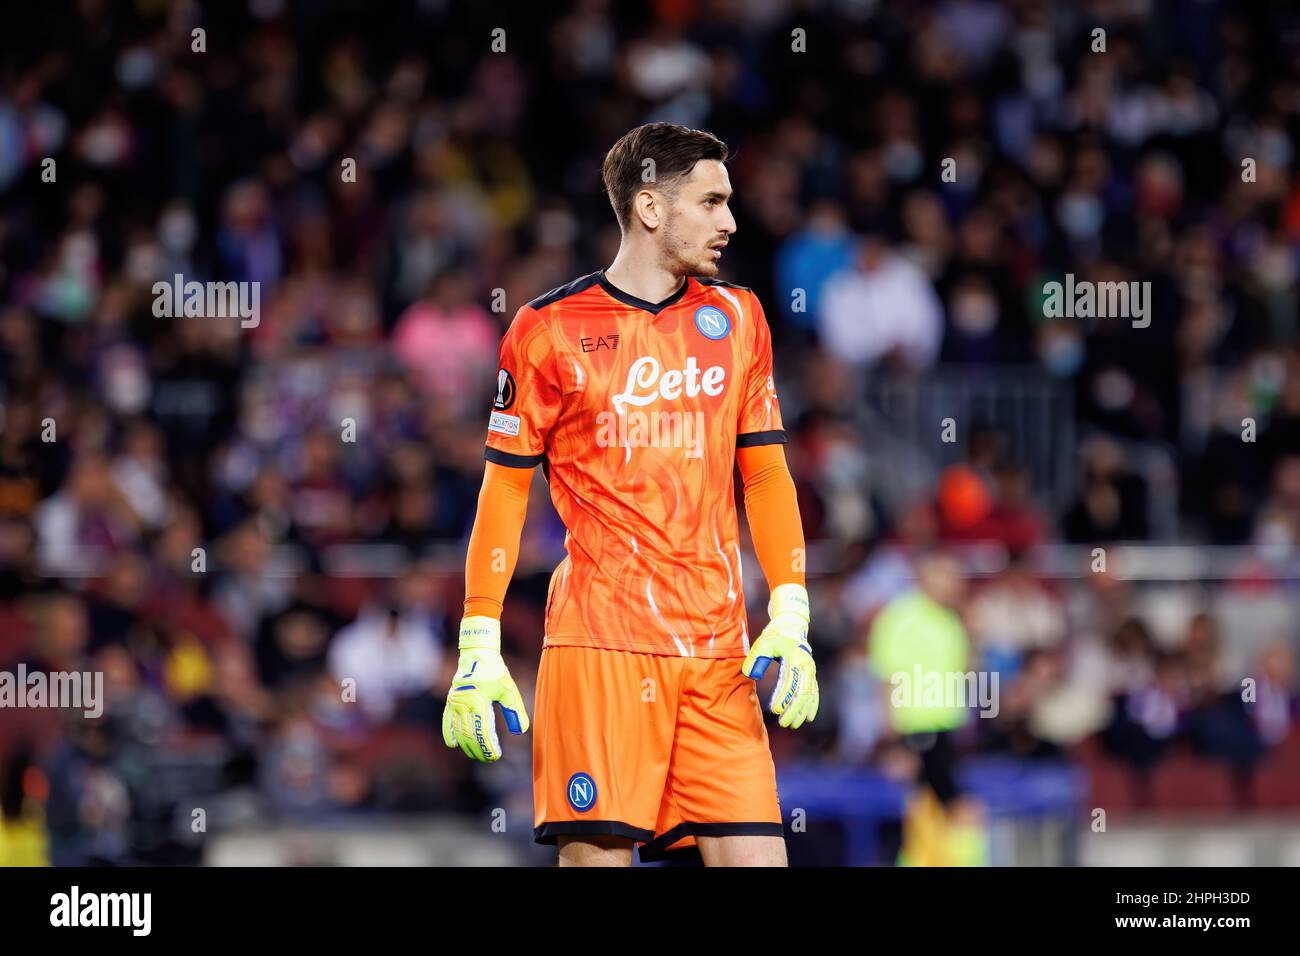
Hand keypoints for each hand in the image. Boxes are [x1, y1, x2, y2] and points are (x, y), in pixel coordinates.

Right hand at [441, 616, 529, 761]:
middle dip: (478, 750)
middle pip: (469, 736)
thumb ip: (515, 711)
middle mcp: (464, 705)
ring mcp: (455, 704)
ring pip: (458, 732)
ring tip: (476, 754)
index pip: (483, 733)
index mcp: (479, 703)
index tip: (495, 756)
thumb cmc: (495, 672)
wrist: (477, 655)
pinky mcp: (450, 701)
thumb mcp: (508, 690)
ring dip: (466, 746)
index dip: (488, 747)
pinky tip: (454, 744)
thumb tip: (521, 731)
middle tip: (488, 759)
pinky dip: (449, 734)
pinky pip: (446, 722)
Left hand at [741, 583, 818, 728]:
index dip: (784, 697)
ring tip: (792, 724)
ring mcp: (811, 670)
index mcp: (795, 658)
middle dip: (793, 709)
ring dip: (802, 711)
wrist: (791, 627)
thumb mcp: (763, 643)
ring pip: (809, 695)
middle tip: (783, 723)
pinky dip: (811, 706)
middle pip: (802, 692)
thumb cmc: (774, 636)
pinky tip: (807, 718)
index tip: (775, 710)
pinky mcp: (811, 674)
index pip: (791, 682)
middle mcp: (806, 665)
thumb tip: (752, 675)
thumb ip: (756, 658)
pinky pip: (814, 693)